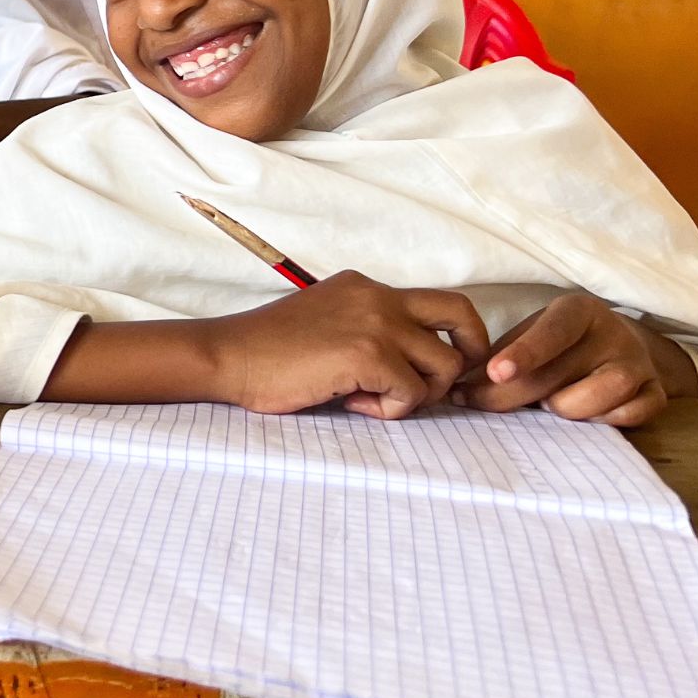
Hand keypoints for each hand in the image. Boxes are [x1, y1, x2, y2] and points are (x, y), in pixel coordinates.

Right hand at [204, 271, 489, 418]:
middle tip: (438, 385)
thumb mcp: (326, 323)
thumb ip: (368, 332)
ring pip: (446, 365)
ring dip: (418, 393)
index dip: (450, 337)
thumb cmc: (267, 353)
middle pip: (464, 315)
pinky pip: (413, 393)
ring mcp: (376, 323)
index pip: (438, 303)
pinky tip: (351, 403)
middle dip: (469, 356)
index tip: (428, 368)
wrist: (228, 357)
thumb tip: (412, 370)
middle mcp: (378, 296)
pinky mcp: (369, 355)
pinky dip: (390, 410)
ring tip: (372, 399)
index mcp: (366, 287)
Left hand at [453, 292, 697, 426]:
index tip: (494, 372)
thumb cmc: (557, 345)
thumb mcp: (529, 337)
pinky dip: (606, 421)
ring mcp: (638, 362)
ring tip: (548, 405)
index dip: (524, 352)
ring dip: (567, 406)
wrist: (618, 345)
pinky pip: (634, 414)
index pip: (552, 330)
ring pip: (605, 392)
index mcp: (578, 311)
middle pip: (563, 371)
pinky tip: (586, 418)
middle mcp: (612, 332)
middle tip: (482, 402)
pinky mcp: (656, 391)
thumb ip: (498, 360)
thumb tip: (456, 393)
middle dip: (516, 394)